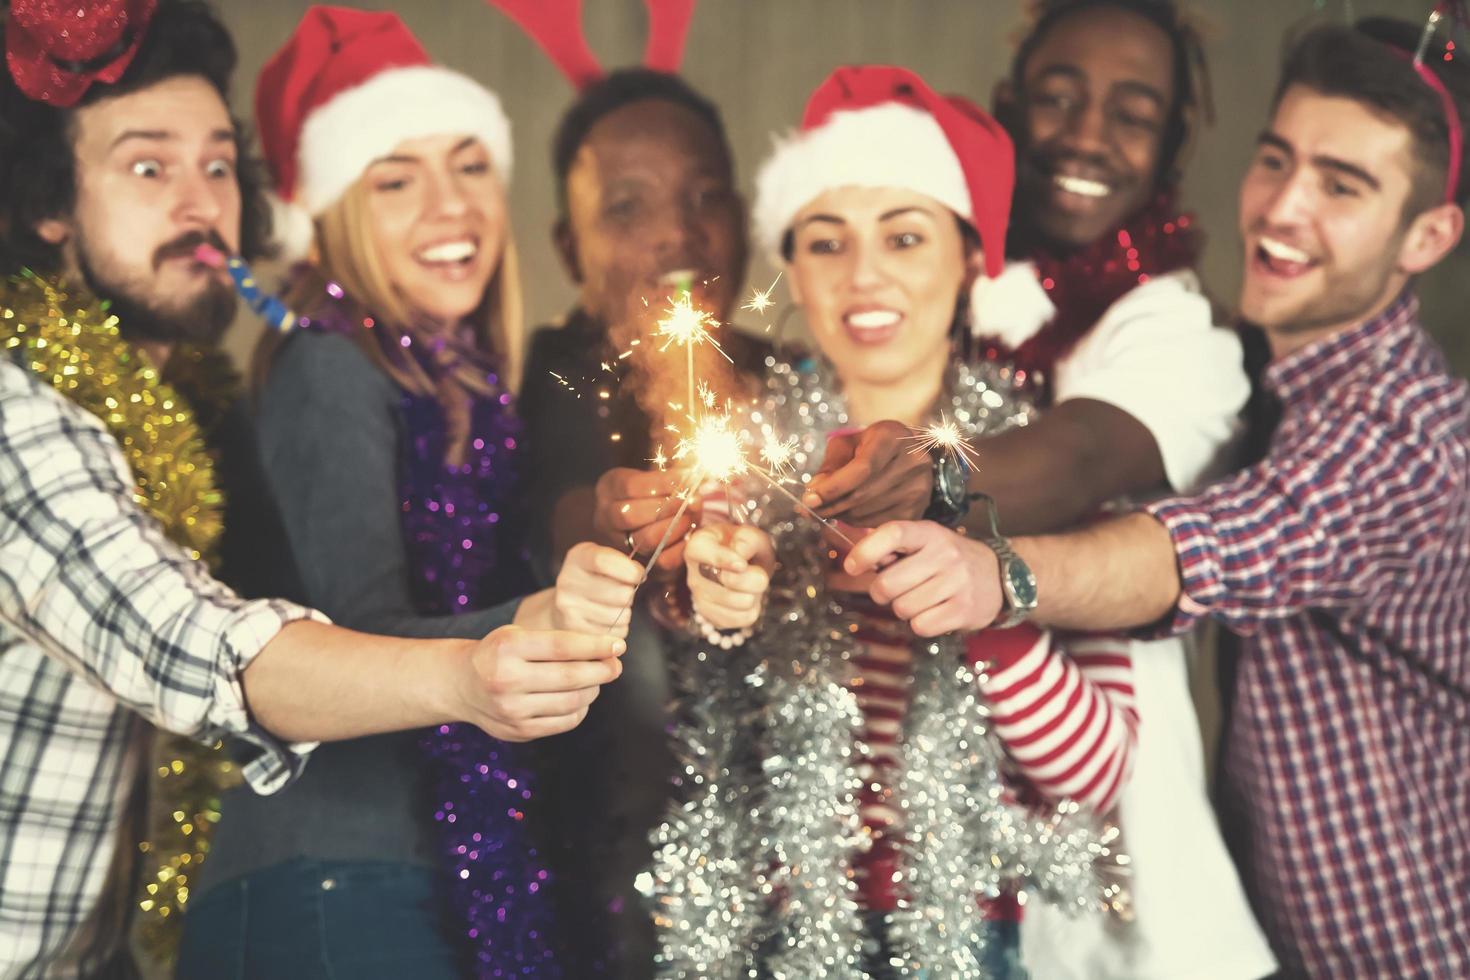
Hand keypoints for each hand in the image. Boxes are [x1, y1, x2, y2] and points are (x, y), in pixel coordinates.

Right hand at [457, 626, 624, 740]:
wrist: (463, 685)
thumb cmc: (500, 654)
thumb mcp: (518, 636)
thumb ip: (556, 642)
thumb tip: (607, 651)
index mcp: (507, 648)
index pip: (563, 647)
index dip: (595, 647)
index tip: (618, 646)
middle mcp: (506, 679)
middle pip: (570, 677)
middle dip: (602, 671)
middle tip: (616, 666)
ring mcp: (512, 710)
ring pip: (572, 702)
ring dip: (593, 690)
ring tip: (597, 680)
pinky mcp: (519, 731)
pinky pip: (564, 722)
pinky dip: (580, 709)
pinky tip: (581, 698)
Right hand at [553, 541, 643, 638]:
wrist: (563, 602)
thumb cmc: (592, 577)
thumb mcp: (602, 558)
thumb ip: (622, 561)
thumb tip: (640, 575)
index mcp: (577, 557)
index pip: (603, 562)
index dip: (629, 570)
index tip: (639, 575)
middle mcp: (568, 581)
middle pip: (620, 594)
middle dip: (630, 594)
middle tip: (624, 592)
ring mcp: (569, 607)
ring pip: (620, 616)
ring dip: (625, 612)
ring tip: (614, 606)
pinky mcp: (575, 629)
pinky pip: (615, 632)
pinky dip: (618, 627)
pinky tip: (607, 619)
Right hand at [593, 467, 694, 571]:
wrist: (657, 517)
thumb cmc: (661, 490)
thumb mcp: (661, 474)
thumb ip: (674, 472)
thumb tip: (692, 473)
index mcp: (609, 487)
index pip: (629, 486)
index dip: (662, 483)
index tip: (687, 479)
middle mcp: (606, 517)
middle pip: (629, 515)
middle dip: (666, 507)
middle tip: (692, 500)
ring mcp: (619, 543)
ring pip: (645, 539)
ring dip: (675, 526)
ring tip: (691, 516)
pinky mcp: (642, 565)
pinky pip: (662, 560)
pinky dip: (680, 547)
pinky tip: (690, 533)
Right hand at [684, 524, 774, 629]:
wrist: (743, 565)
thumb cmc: (743, 547)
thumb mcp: (750, 534)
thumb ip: (747, 539)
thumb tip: (740, 554)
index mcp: (698, 546)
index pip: (701, 552)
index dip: (724, 559)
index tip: (742, 564)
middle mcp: (693, 575)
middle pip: (731, 581)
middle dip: (753, 575)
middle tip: (754, 569)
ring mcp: (700, 599)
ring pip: (743, 602)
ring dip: (755, 592)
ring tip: (750, 583)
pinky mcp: (713, 618)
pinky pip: (745, 618)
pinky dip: (754, 608)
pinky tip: (746, 595)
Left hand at [802, 421, 932, 526]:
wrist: (906, 456)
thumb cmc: (870, 447)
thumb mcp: (847, 445)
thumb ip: (829, 466)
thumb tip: (814, 493)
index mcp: (892, 436)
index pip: (861, 468)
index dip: (833, 487)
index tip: (809, 499)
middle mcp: (912, 461)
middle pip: (862, 493)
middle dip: (831, 504)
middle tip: (811, 508)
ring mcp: (919, 488)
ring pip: (866, 512)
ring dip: (841, 514)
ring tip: (831, 507)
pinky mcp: (917, 511)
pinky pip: (876, 525)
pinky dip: (856, 522)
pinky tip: (850, 512)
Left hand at [844, 520, 1003, 636]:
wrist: (998, 576)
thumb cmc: (947, 559)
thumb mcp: (923, 542)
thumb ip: (887, 546)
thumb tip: (840, 545)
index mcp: (929, 533)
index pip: (893, 533)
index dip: (865, 551)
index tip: (851, 566)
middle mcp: (944, 554)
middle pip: (887, 584)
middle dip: (882, 592)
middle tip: (895, 588)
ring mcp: (956, 582)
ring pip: (902, 608)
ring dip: (904, 608)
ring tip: (921, 597)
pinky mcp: (964, 610)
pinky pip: (920, 625)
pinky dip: (921, 623)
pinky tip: (934, 610)